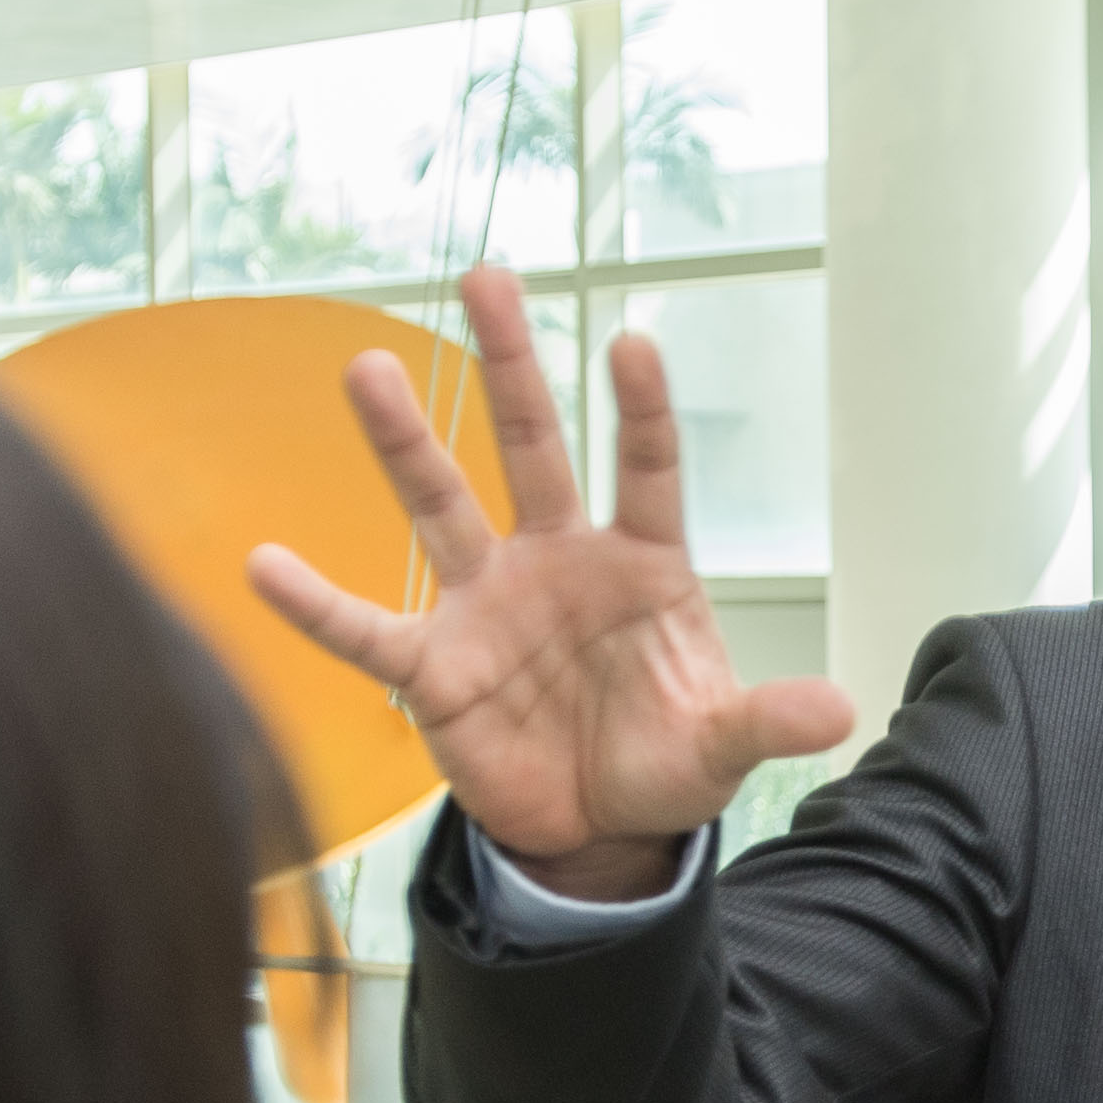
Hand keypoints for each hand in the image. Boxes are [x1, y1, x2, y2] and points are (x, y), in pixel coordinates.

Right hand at [244, 263, 857, 895]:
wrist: (594, 828)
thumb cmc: (660, 761)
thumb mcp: (720, 745)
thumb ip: (767, 720)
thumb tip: (840, 713)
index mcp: (639, 563)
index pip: (644, 468)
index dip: (640, 410)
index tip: (634, 342)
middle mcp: (556, 560)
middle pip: (531, 444)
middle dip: (511, 362)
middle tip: (487, 273)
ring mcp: (488, 604)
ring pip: (440, 506)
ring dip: (404, 441)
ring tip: (365, 368)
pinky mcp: (435, 667)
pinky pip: (366, 630)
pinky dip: (315, 605)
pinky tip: (263, 564)